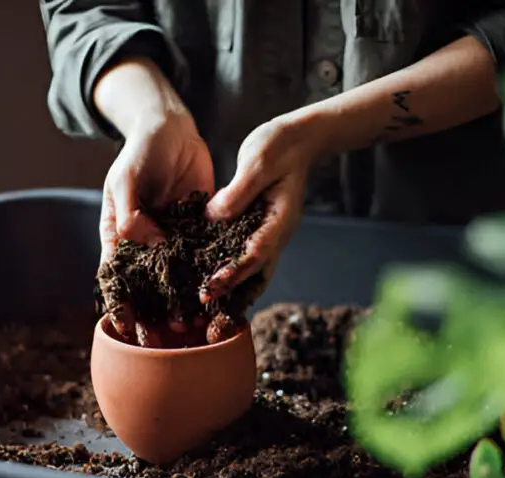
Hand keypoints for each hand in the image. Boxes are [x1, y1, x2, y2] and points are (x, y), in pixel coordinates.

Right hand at [98, 111, 214, 344]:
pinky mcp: (198, 231)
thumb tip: (147, 245)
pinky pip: (202, 259)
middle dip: (152, 316)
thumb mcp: (127, 179)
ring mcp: (172, 239)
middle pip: (145, 288)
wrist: (173, 129)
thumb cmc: (141, 151)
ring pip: (174, 280)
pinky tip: (217, 300)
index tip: (125, 327)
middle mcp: (144, 242)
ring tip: (190, 329)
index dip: (118, 304)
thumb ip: (130, 213)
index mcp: (118, 234)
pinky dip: (206, 280)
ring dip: (180, 305)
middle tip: (163, 340)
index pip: (115, 277)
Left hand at [202, 116, 319, 302]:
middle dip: (232, 294)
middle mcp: (276, 233)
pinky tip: (210, 282)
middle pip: (256, 274)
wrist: (298, 139)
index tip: (212, 286)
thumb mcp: (257, 162)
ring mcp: (268, 233)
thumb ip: (237, 192)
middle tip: (206, 310)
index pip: (256, 253)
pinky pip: (245, 257)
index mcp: (280, 220)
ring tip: (208, 309)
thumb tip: (213, 217)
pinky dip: (231, 273)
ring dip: (233, 291)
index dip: (234, 272)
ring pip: (253, 272)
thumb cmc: (280, 146)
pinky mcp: (257, 228)